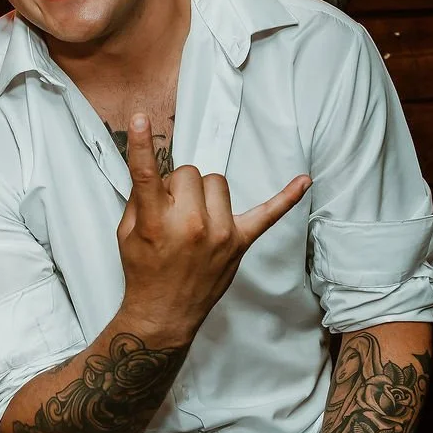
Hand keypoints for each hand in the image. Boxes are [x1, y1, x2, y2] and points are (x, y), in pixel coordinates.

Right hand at [115, 114, 309, 342]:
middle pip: (190, 173)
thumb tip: (157, 172)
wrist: (164, 314)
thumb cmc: (144, 272)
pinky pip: (268, 214)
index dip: (140, 145)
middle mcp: (191, 225)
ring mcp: (220, 233)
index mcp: (157, 223)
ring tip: (195, 218)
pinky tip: (304, 180)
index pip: (147, 174)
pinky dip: (286, 197)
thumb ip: (141, 200)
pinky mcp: (240, 242)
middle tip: (171, 210)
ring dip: (205, 194)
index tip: (140, 119)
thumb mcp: (128, 234)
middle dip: (179, 186)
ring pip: (218, 182)